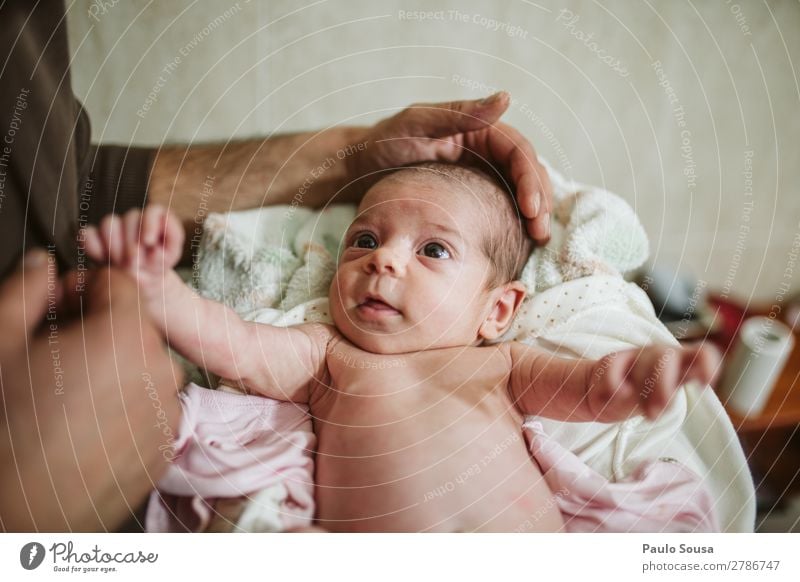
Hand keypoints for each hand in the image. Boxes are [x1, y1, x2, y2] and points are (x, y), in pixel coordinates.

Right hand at [0, 251, 181, 529]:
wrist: (20, 512)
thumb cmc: (6, 429)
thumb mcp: (1, 344)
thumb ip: (26, 291)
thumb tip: (43, 267)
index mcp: (125, 334)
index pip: (119, 283)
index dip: (84, 287)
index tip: (61, 305)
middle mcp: (159, 369)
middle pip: (133, 328)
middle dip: (97, 332)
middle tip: (55, 358)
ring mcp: (167, 411)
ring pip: (142, 370)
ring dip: (113, 372)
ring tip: (68, 400)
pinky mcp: (166, 446)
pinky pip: (150, 409)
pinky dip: (126, 409)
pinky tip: (86, 427)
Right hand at [83, 205, 183, 288]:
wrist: (142, 279)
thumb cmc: (158, 263)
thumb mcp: (171, 254)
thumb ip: (171, 243)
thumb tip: (155, 246)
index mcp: (155, 218)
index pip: (152, 210)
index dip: (149, 224)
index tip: (149, 242)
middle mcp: (134, 219)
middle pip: (130, 219)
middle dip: (132, 244)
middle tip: (136, 263)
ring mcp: (114, 226)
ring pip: (109, 224)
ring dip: (115, 247)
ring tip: (123, 265)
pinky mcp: (95, 237)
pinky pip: (88, 234)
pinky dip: (94, 247)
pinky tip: (103, 259)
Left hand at [347, 92, 552, 243]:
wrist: (360, 166)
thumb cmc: (384, 142)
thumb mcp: (416, 123)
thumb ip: (459, 112)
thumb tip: (506, 98)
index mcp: (479, 128)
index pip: (519, 151)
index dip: (530, 179)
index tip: (530, 209)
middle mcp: (486, 148)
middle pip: (528, 172)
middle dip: (539, 200)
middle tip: (540, 232)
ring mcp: (481, 171)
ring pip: (520, 190)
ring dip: (534, 213)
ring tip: (537, 240)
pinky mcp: (473, 192)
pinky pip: (503, 205)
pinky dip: (515, 221)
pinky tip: (519, 241)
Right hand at [586, 343, 720, 421]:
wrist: (609, 393)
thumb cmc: (645, 397)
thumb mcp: (666, 398)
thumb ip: (675, 395)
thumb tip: (679, 394)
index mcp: (681, 364)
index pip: (702, 353)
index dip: (707, 364)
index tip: (704, 385)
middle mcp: (661, 356)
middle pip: (668, 357)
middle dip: (663, 385)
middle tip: (657, 412)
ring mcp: (636, 356)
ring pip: (644, 363)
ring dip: (645, 391)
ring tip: (649, 415)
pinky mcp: (613, 359)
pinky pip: (614, 366)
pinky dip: (616, 383)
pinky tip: (620, 396)